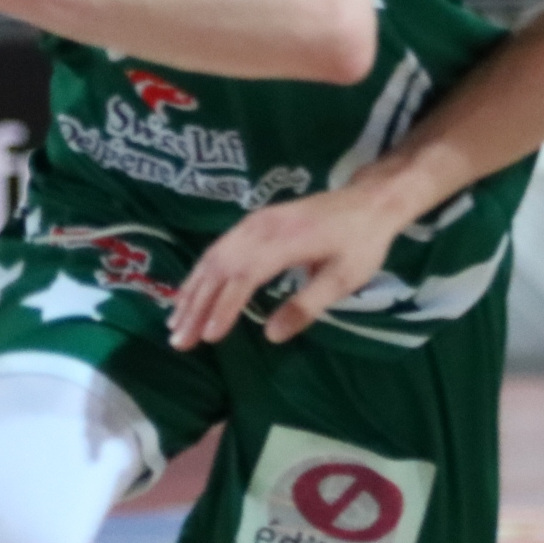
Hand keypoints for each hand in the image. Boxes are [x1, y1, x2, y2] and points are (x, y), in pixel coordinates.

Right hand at [169, 185, 399, 348]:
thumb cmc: (361, 243)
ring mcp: (254, 222)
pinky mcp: (254, 222)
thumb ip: (307, 306)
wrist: (369, 201)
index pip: (244, 278)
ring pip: (213, 257)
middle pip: (220, 269)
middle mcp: (261, 228)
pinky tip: (191, 292)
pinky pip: (219, 248)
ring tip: (175, 322)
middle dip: (196, 306)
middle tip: (179, 341)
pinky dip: (201, 273)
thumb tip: (271, 336)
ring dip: (192, 290)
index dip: (223, 308)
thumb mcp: (344, 279)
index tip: (207, 337)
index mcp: (284, 241)